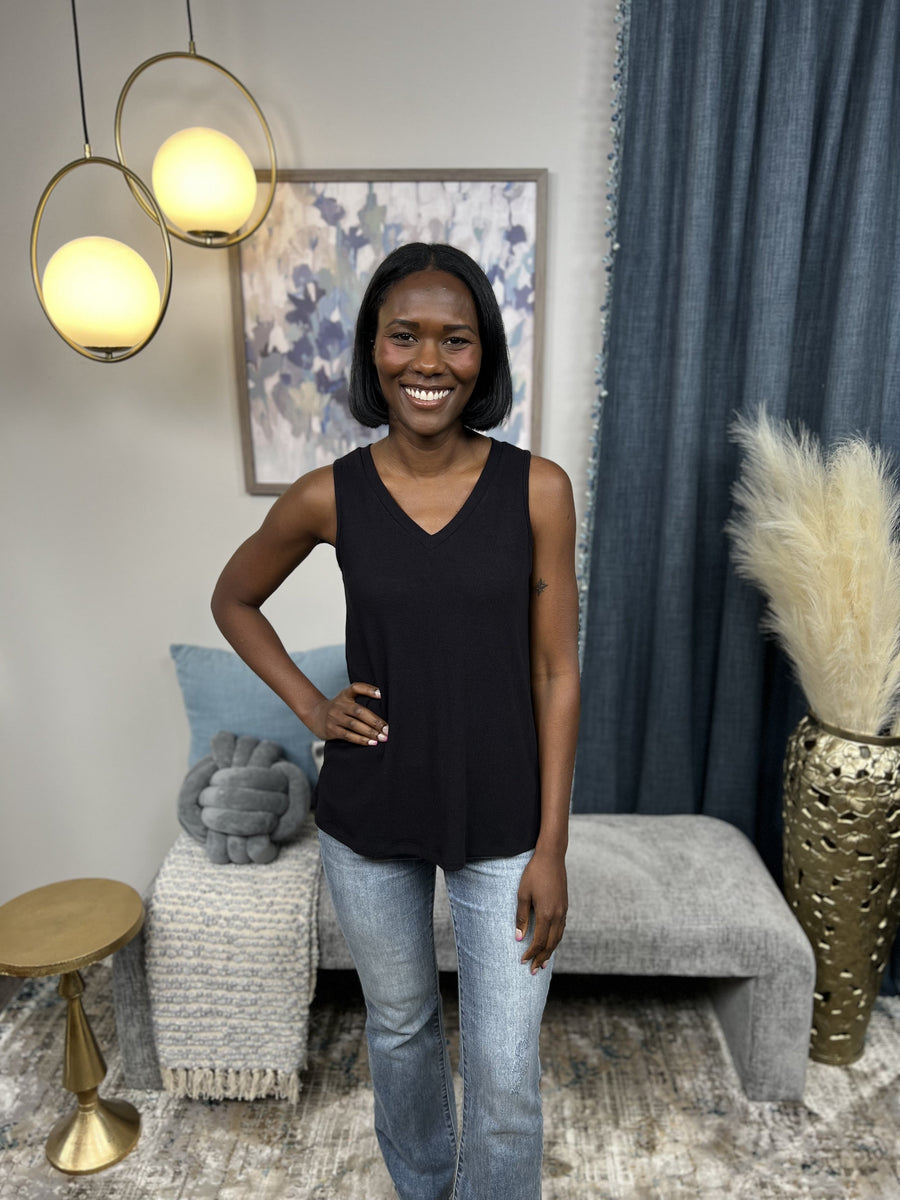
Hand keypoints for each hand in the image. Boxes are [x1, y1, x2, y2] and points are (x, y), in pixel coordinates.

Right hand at [307, 682, 387, 745]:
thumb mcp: (347, 697)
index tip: (381, 695)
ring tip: (382, 737)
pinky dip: (361, 740)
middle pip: (359, 711)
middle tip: (387, 729)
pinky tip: (372, 742)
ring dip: (370, 732)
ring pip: (354, 725)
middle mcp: (339, 705)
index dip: (368, 690)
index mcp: (345, 695)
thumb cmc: (339, 707)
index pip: (356, 687)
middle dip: (375, 721)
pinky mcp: (332, 730)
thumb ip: (361, 695)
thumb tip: (382, 698)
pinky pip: (348, 735)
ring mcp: (335, 717)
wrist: (316, 715)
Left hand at [515, 849, 566, 972]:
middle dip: (541, 958)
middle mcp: (557, 915)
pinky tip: (551, 943)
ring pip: (558, 938)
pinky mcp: (565, 906)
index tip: (522, 961)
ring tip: (543, 962)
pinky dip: (556, 940)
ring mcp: (563, 911)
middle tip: (533, 971)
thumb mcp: (522, 894)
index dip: (530, 953)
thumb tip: (518, 937)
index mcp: (546, 914)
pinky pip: (561, 929)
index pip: (538, 941)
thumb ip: (521, 917)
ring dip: (550, 952)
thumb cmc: (534, 874)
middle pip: (550, 944)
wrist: (551, 857)